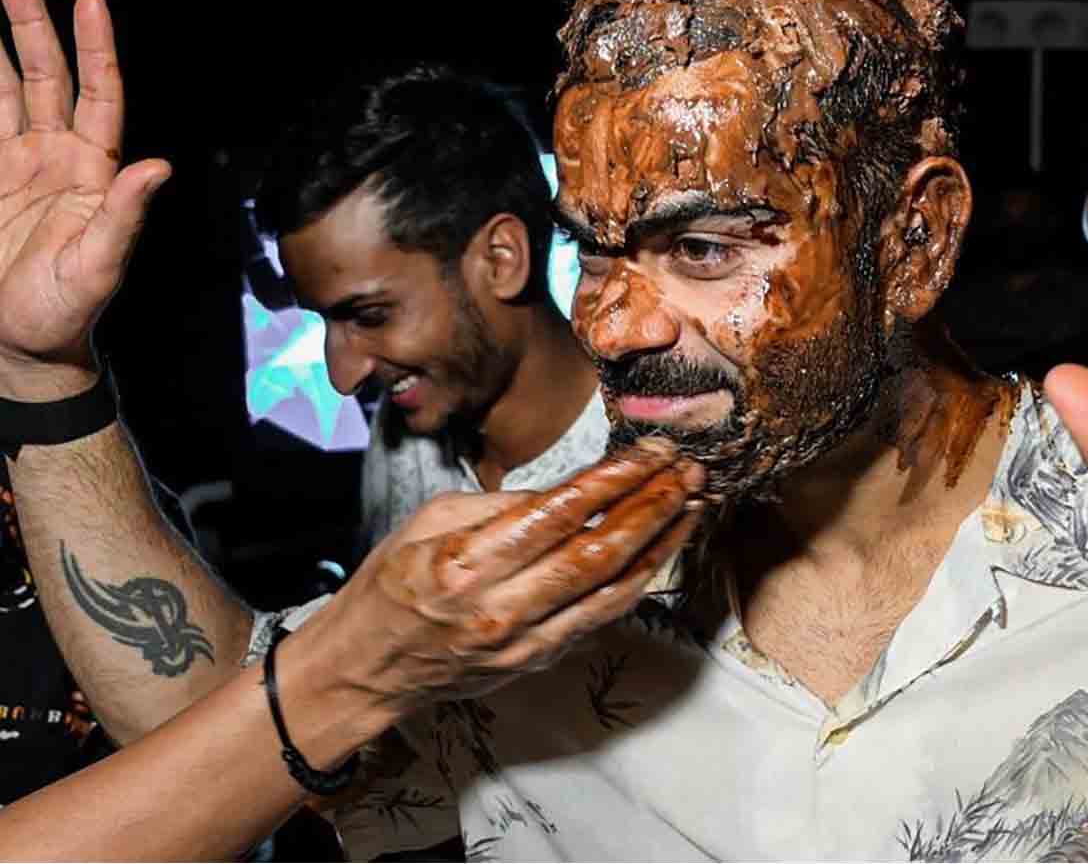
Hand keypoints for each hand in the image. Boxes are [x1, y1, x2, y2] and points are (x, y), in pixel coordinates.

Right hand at [0, 0, 169, 392]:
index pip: (98, 95)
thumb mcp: (100, 263)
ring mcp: (22, 166)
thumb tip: (156, 166)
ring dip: (3, 46)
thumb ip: (125, 213)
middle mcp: (60, 159)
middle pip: (49, 77)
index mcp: (94, 171)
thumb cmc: (67, 310)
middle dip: (34, 25)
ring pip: (12, 91)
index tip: (89, 0)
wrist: (23, 345)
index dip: (97, 48)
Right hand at [290, 439, 704, 722]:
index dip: (614, 479)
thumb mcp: (427, 523)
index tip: (651, 451)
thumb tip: (569, 490)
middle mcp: (499, 608)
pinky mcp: (536, 661)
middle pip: (597, 552)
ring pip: (612, 589)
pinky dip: (639, 582)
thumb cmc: (390, 585)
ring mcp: (522, 642)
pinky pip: (602, 618)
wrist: (362, 670)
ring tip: (692, 504)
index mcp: (466, 563)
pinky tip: (663, 550)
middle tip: (688, 470)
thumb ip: (501, 505)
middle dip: (652, 506)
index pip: (558, 513)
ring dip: (660, 544)